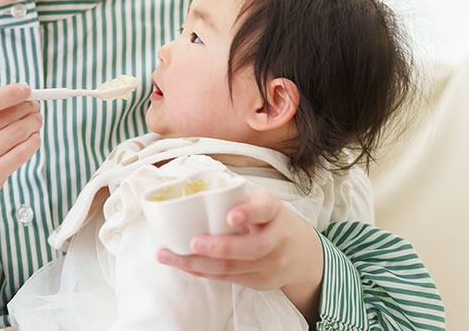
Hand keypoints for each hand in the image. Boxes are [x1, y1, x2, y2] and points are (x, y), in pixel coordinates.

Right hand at [0, 70, 42, 250]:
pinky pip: (20, 155)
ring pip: (15, 134)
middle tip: (34, 105)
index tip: (26, 90)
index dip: (10, 93)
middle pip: (4, 118)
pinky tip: (33, 137)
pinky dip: (32, 142)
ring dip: (32, 123)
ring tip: (35, 119)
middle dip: (26, 108)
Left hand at [156, 190, 323, 324]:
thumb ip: (235, 197)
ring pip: (233, 268)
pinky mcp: (260, 281)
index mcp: (273, 210)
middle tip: (193, 243)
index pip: (264, 209)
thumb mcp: (260, 201)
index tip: (230, 216)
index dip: (247, 212)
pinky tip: (181, 264)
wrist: (300, 252)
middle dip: (220, 248)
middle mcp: (277, 238)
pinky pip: (227, 278)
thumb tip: (189, 187)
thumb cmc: (268, 219)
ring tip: (168, 256)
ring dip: (197, 264)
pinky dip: (201, 272)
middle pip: (252, 248)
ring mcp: (271, 264)